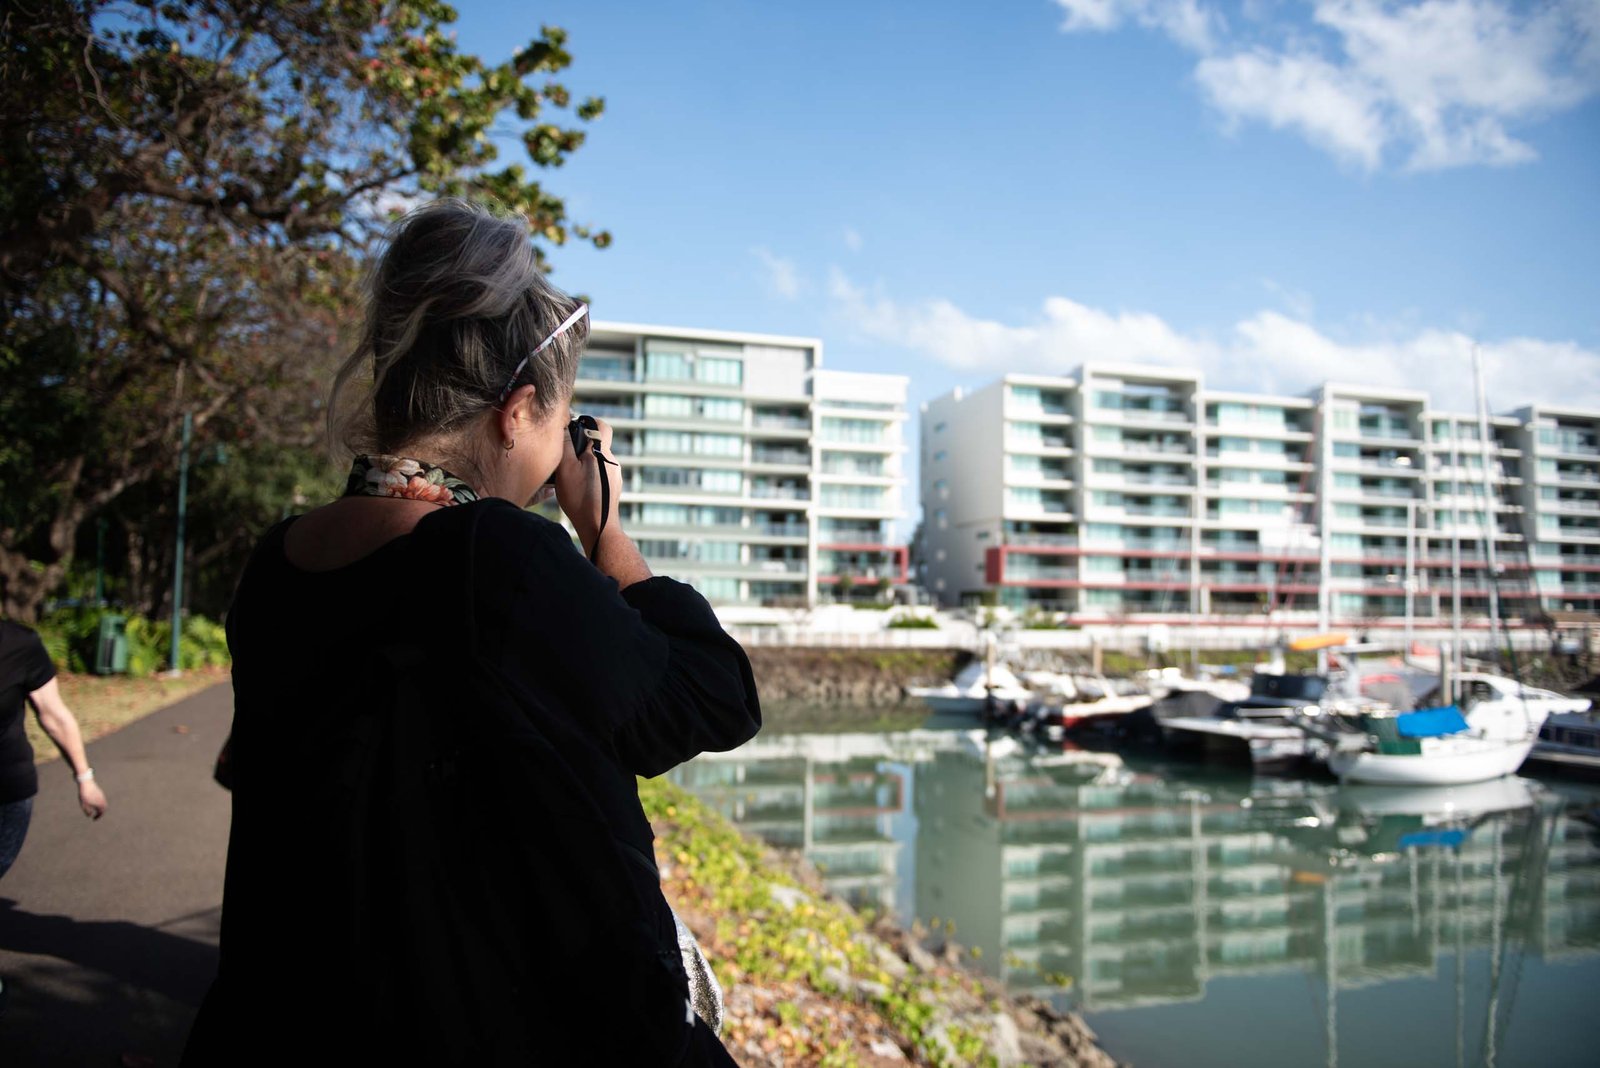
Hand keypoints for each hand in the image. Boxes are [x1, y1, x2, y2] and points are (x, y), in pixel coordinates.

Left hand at [78, 779, 106, 819]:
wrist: (86, 782)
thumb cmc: (84, 794)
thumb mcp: (84, 804)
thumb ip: (87, 810)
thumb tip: (90, 815)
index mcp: (100, 803)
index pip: (101, 812)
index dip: (98, 816)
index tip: (94, 819)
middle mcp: (102, 799)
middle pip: (104, 808)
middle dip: (101, 812)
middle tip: (96, 815)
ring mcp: (101, 795)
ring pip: (103, 803)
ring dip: (100, 807)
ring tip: (94, 809)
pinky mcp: (99, 792)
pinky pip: (102, 799)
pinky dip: (99, 803)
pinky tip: (93, 803)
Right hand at [552, 416, 621, 552]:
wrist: (598, 527)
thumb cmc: (580, 498)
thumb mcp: (565, 468)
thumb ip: (566, 445)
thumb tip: (564, 426)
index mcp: (602, 452)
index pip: (601, 425)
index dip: (587, 423)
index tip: (573, 431)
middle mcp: (612, 461)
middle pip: (597, 444)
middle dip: (581, 447)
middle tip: (566, 458)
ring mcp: (615, 476)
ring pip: (598, 460)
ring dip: (584, 463)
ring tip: (570, 476)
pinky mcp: (613, 488)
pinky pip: (600, 474)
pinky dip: (589, 476)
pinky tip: (578, 488)